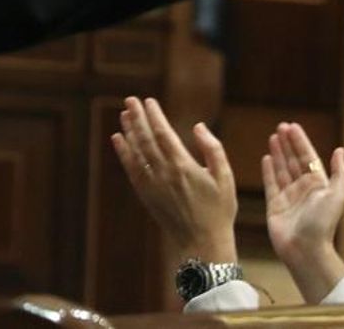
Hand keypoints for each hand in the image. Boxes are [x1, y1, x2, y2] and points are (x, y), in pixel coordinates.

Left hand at [111, 97, 238, 262]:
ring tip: (123, 114)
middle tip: (130, 100)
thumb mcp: (225, 177)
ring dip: (129, 131)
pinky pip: (131, 169)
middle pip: (146, 139)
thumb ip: (212, 148)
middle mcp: (164, 173)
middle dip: (137, 118)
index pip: (164, 134)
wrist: (202, 243)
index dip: (154, 116)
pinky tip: (119, 140)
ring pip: (136, 152)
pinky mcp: (146, 195)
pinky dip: (123, 153)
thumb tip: (197, 126)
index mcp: (184, 166)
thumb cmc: (218, 210)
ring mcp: (152, 185)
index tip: (149, 101)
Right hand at [262, 123, 343, 263]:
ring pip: (282, 169)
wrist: (305, 250)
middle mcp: (303, 189)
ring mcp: (288, 196)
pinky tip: (265, 158)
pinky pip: (270, 184)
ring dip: (278, 153)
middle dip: (288, 143)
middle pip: (294, 160)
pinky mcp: (275, 206)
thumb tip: (340, 150)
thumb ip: (339, 173)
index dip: (300, 141)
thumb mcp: (336, 195)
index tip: (292, 126)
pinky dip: (268, 170)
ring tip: (272, 137)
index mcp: (318, 185)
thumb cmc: (323, 224)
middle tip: (280, 126)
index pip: (308, 157)